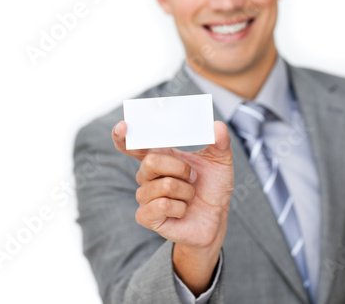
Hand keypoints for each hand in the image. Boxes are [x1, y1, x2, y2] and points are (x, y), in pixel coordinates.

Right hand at [112, 120, 233, 294]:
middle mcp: (147, 175)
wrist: (216, 218)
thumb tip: (218, 126)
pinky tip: (183, 210)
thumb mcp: (220, 161)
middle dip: (180, 168)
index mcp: (160, 157)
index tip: (123, 126)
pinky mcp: (146, 217)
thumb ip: (220, 142)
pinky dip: (181, 207)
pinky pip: (162, 205)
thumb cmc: (212, 187)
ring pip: (163, 185)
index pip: (133, 145)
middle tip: (193, 177)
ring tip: (190, 196)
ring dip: (186, 191)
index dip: (123, 136)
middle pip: (151, 161)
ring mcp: (145, 196)